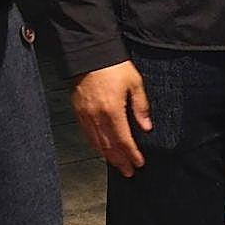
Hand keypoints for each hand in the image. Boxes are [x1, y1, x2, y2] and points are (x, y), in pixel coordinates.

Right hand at [71, 61, 151, 175]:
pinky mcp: (78, 111)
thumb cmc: (113, 65)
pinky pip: (86, 134)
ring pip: (96, 143)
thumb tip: (146, 127)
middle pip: (109, 147)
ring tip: (117, 165)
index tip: (139, 163)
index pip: (123, 140)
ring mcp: (85, 115)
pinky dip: (95, 145)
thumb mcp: (135, 82)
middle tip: (129, 171)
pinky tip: (102, 149)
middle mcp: (96, 116)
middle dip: (120, 161)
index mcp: (112, 110)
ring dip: (107, 157)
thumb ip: (141, 106)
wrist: (89, 53)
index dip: (131, 154)